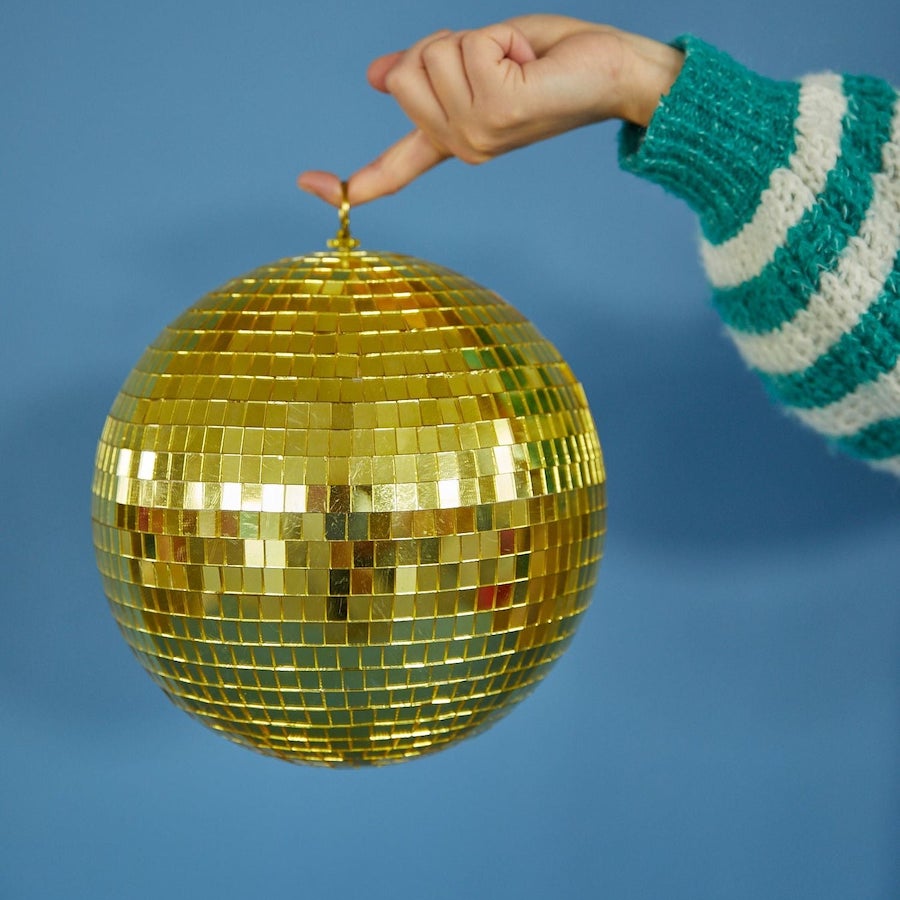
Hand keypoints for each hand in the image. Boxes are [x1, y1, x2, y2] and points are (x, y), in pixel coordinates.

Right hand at [298, 15, 682, 205]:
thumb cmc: (552, 64)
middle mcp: (461, 147)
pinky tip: (528, 63)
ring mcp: (476, 137)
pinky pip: (465, 47)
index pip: (392, 169)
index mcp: (454, 142)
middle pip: (403, 73)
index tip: (307, 185)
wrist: (614, 73)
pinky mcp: (497, 115)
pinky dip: (498, 38)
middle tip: (498, 61)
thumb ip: (428, 74)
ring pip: (431, 55)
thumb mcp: (477, 62)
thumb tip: (373, 77)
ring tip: (518, 62)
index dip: (348, 180)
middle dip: (445, 46)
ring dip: (476, 39)